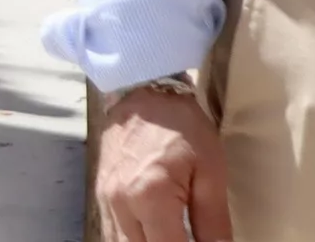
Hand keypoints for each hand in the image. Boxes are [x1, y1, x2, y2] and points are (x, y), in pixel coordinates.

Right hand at [94, 83, 230, 241]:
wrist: (142, 87)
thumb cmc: (183, 126)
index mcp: (150, 198)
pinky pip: (113, 232)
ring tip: (171, 237)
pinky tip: (153, 235)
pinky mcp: (100, 192)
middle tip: (186, 238)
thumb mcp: (211, 173)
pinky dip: (132, 241)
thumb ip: (214, 223)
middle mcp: (120, 203)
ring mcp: (105, 198)